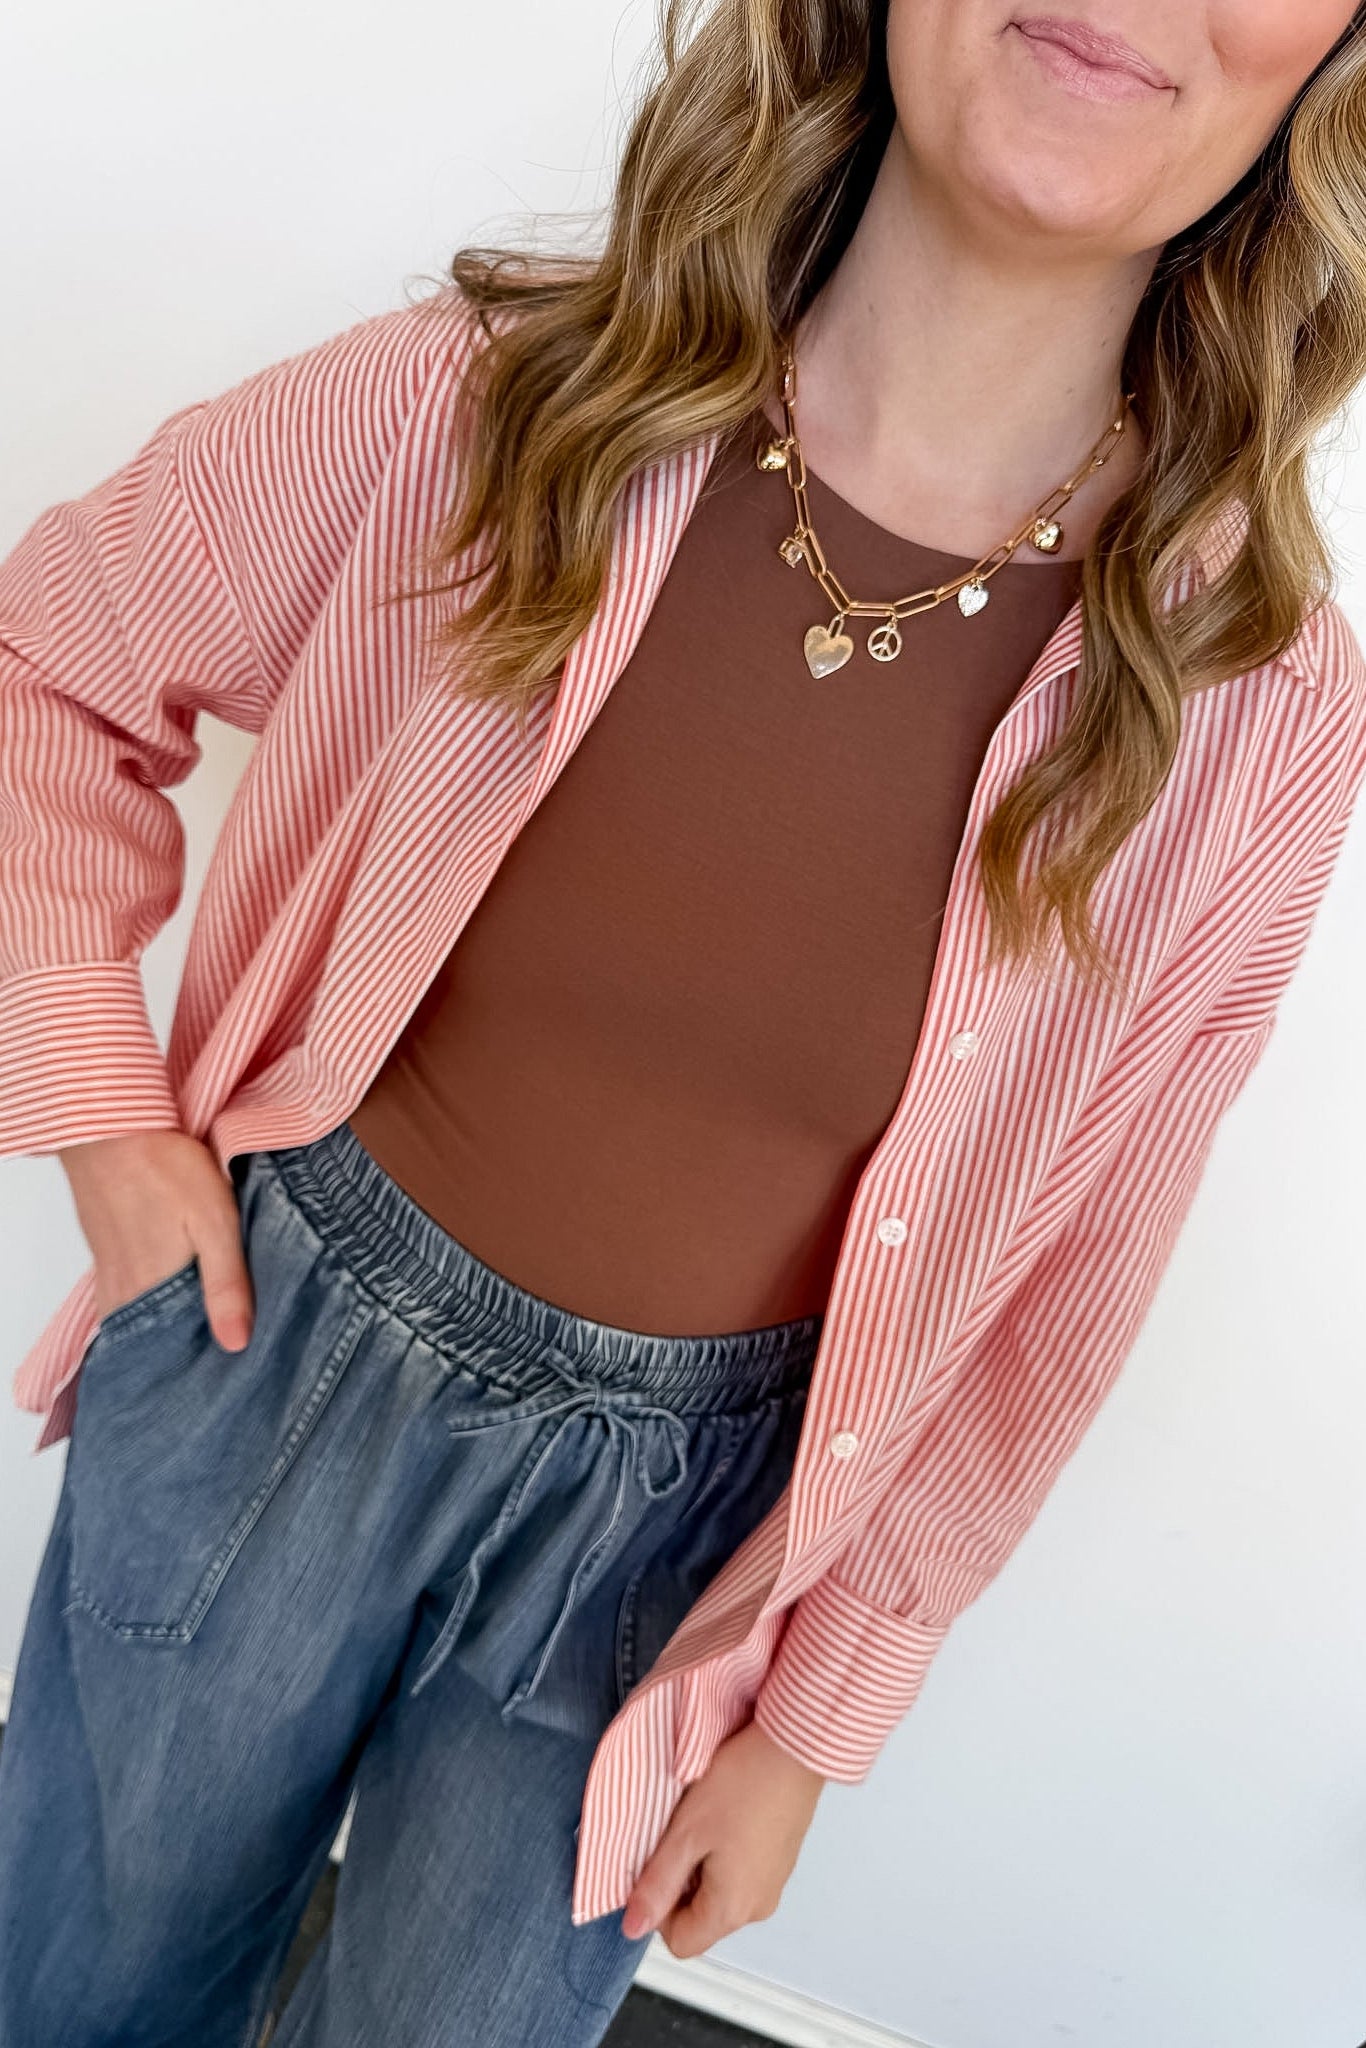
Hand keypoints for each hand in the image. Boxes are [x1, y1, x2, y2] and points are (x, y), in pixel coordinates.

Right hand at [58, 1129, 254, 1351]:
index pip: (170, 1349)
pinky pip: (119, 1296)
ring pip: (133, 1319)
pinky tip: (161, 1303)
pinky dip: (140, 1308)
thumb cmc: (164, 1167)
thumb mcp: (214, 1222)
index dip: (196, 1362)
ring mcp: (107, 1270)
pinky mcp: (103, 1250)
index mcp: (149, 1290)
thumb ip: (225, 1283)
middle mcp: (122, 1289)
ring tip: (192, 1339)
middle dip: (177, 1352)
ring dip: (158, 1331)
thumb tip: (236, 1344)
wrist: (110, 1125)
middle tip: (210, 1363)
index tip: (220, 1372)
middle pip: (149, 1340)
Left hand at [619, 1719, 824, 1957]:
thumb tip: (633, 1927)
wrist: (794, 1747)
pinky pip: (742, 1875)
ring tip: (703, 1822)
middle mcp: (758, 1907)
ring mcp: (774, 1884)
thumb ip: (656, 1884)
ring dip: (702, 1867)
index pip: (680, 1942)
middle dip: (681, 1885)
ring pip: (720, 1896)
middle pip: (702, 1920)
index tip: (657, 1866)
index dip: (658, 1910)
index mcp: (732, 1909)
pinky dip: (725, 1855)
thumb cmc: (742, 1784)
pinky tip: (726, 1815)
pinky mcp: (781, 1861)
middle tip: (680, 1837)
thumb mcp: (686, 1833)